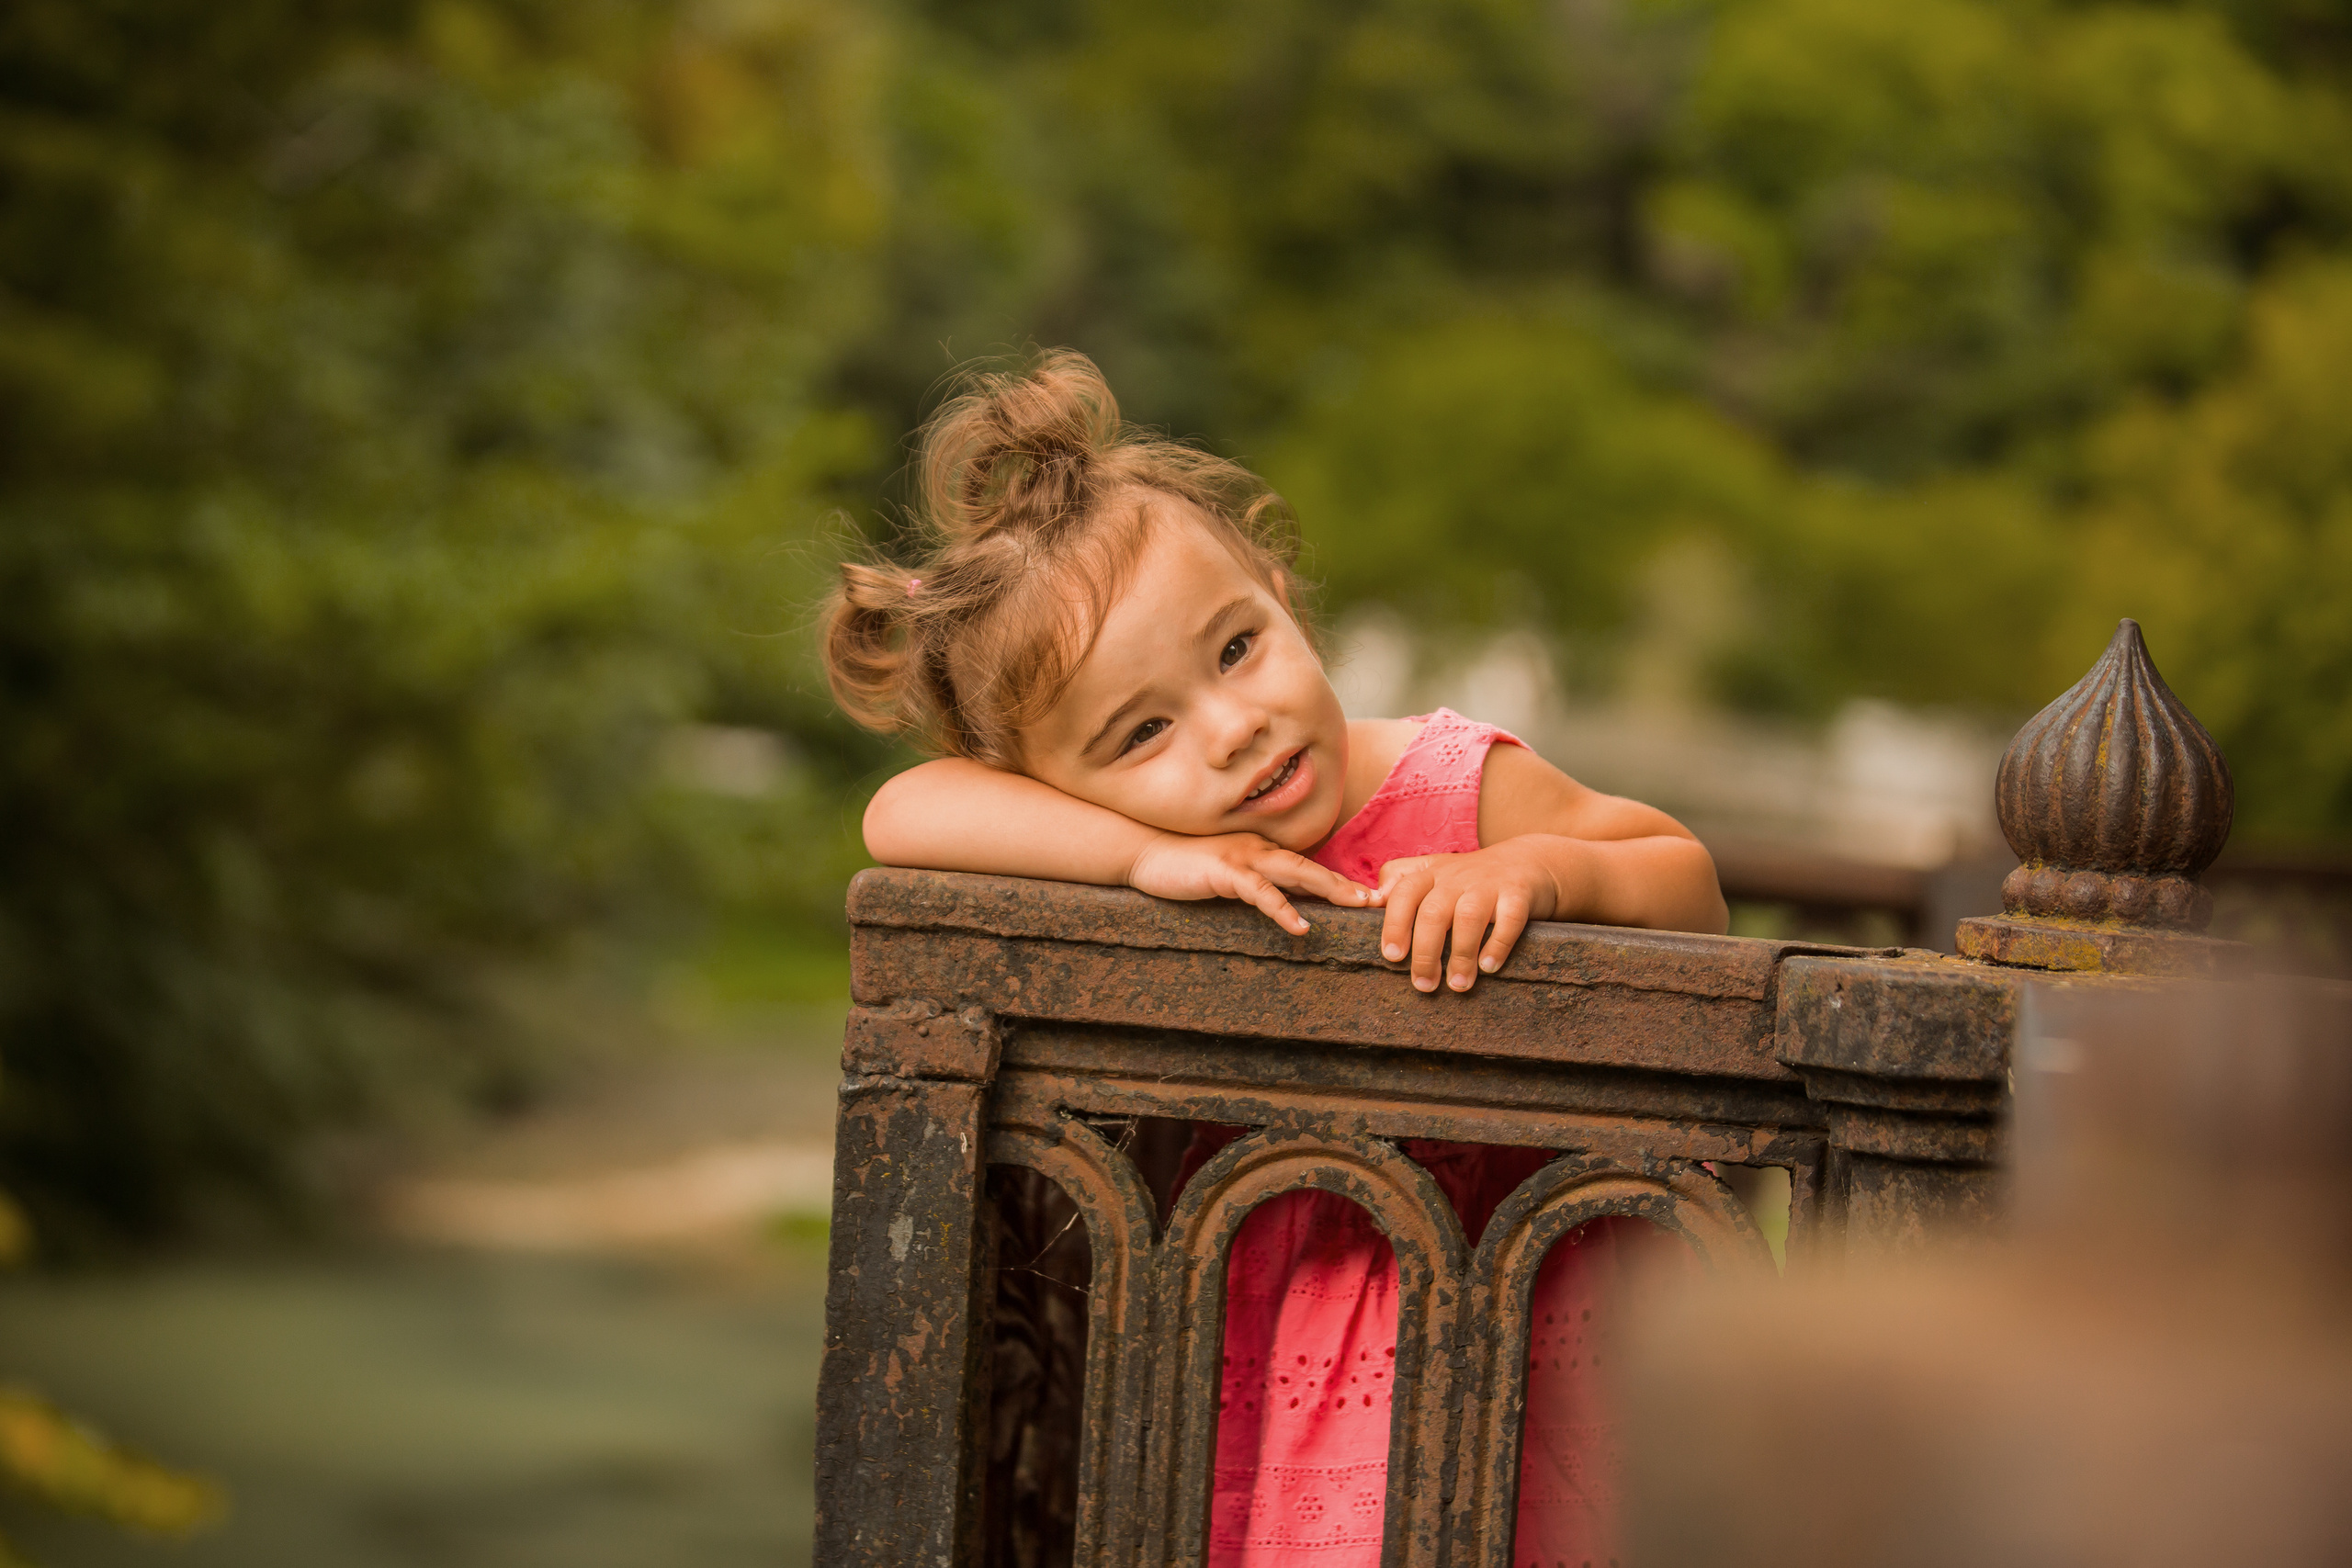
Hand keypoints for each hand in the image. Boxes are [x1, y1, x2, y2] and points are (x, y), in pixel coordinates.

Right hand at [1127, 832, 1377, 935]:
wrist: (1142, 851)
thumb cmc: (1181, 866)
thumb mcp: (1224, 875)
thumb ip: (1252, 884)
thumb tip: (1282, 905)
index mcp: (1260, 850)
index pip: (1306, 865)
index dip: (1338, 880)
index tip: (1368, 896)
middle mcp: (1258, 848)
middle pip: (1311, 866)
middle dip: (1347, 883)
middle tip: (1379, 899)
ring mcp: (1242, 857)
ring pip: (1295, 872)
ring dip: (1330, 888)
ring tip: (1357, 904)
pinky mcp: (1224, 872)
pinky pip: (1260, 892)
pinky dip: (1283, 909)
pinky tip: (1301, 927)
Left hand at [1376, 843, 1561, 992]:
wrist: (1527, 862)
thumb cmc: (1469, 878)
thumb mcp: (1433, 872)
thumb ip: (1400, 882)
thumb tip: (1369, 903)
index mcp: (1431, 874)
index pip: (1404, 894)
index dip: (1394, 925)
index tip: (1392, 956)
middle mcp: (1456, 877)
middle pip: (1433, 912)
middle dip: (1425, 953)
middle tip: (1423, 985)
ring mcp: (1488, 884)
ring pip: (1468, 917)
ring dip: (1460, 955)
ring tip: (1457, 985)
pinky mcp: (1518, 894)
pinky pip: (1508, 919)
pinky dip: (1498, 944)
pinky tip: (1489, 967)